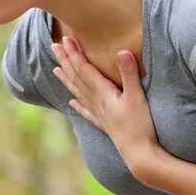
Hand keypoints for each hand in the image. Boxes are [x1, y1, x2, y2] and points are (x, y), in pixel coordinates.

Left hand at [51, 35, 161, 175]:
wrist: (140, 154)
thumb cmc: (140, 125)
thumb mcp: (137, 96)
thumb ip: (129, 73)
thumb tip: (123, 50)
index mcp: (103, 93)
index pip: (84, 69)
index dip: (75, 54)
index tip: (66, 40)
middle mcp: (97, 102)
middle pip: (77, 78)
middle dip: (66, 61)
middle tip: (55, 46)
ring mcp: (99, 114)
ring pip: (78, 93)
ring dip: (67, 80)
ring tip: (56, 69)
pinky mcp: (105, 125)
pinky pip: (87, 113)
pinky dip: (78, 106)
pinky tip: (71, 104)